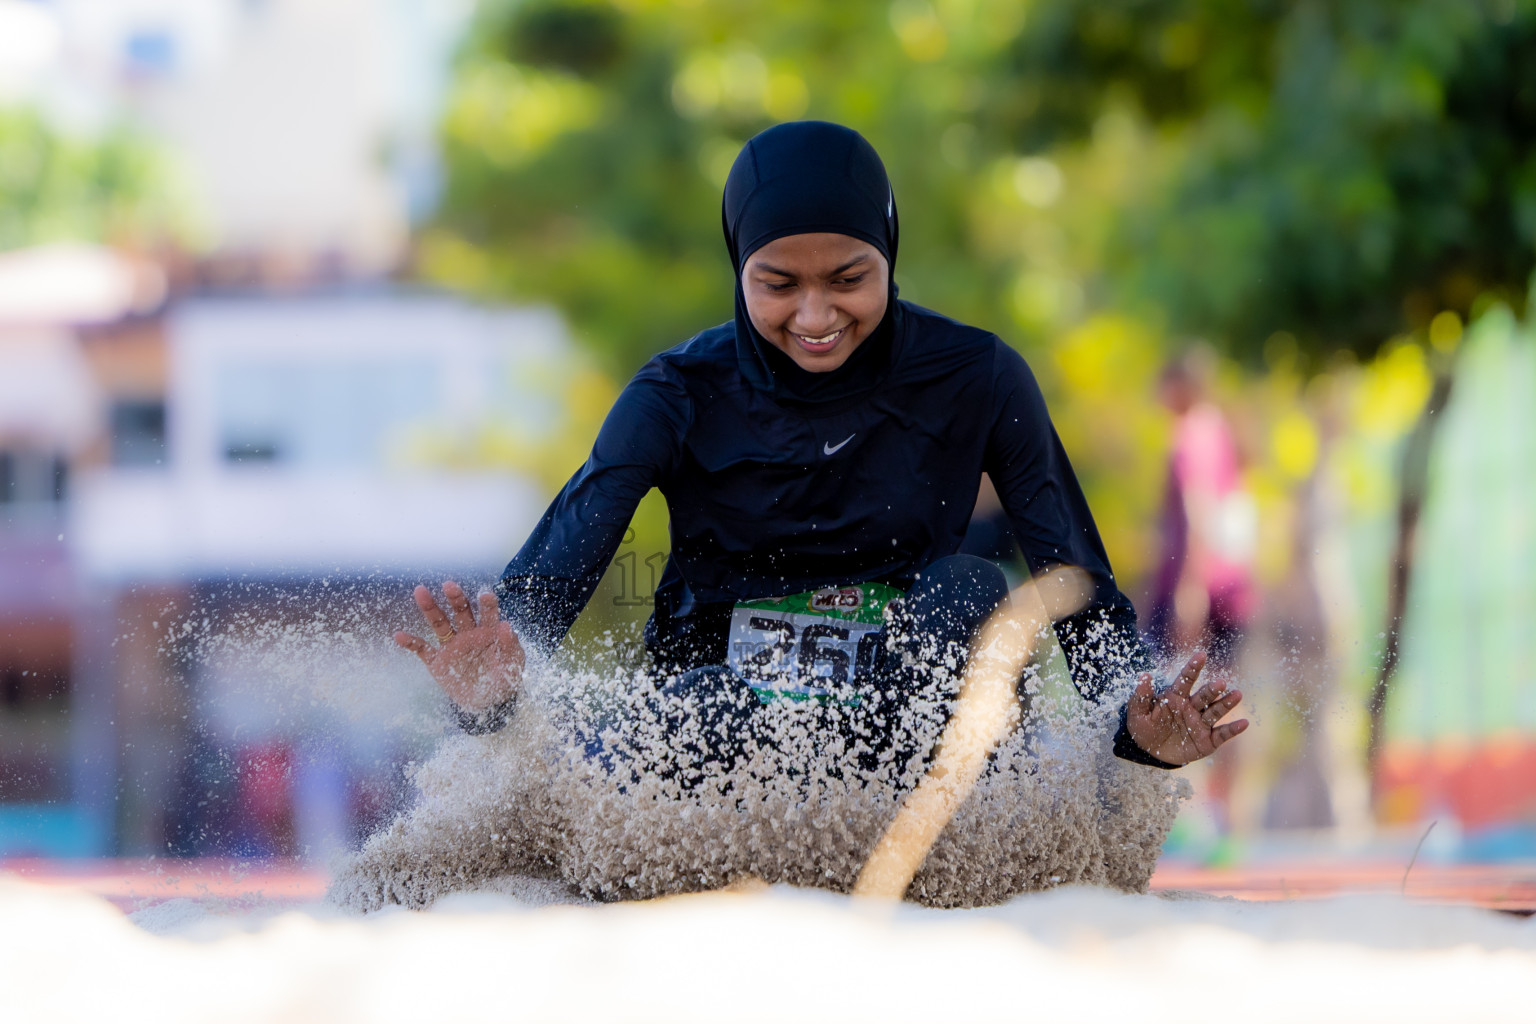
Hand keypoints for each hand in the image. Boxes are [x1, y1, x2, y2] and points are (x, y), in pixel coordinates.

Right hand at [394, 581, 524, 711]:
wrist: (488, 704)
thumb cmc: (504, 681)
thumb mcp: (513, 666)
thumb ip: (511, 647)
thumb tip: (506, 625)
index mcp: (489, 632)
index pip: (488, 613)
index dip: (487, 604)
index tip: (485, 595)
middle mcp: (469, 634)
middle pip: (461, 611)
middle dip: (456, 598)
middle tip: (449, 585)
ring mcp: (452, 646)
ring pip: (439, 624)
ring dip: (430, 608)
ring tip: (420, 592)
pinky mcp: (438, 661)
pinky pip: (422, 650)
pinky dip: (410, 643)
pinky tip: (398, 635)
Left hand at [1125, 651, 1247, 765]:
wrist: (1150, 752)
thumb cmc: (1144, 727)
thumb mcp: (1137, 713)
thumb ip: (1141, 695)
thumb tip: (1144, 676)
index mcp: (1175, 697)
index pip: (1186, 679)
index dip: (1193, 667)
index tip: (1201, 655)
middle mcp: (1191, 707)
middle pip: (1204, 695)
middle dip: (1212, 689)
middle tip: (1220, 683)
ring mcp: (1201, 723)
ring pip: (1215, 711)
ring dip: (1226, 703)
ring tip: (1237, 694)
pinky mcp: (1208, 741)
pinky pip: (1222, 734)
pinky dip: (1233, 729)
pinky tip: (1244, 723)